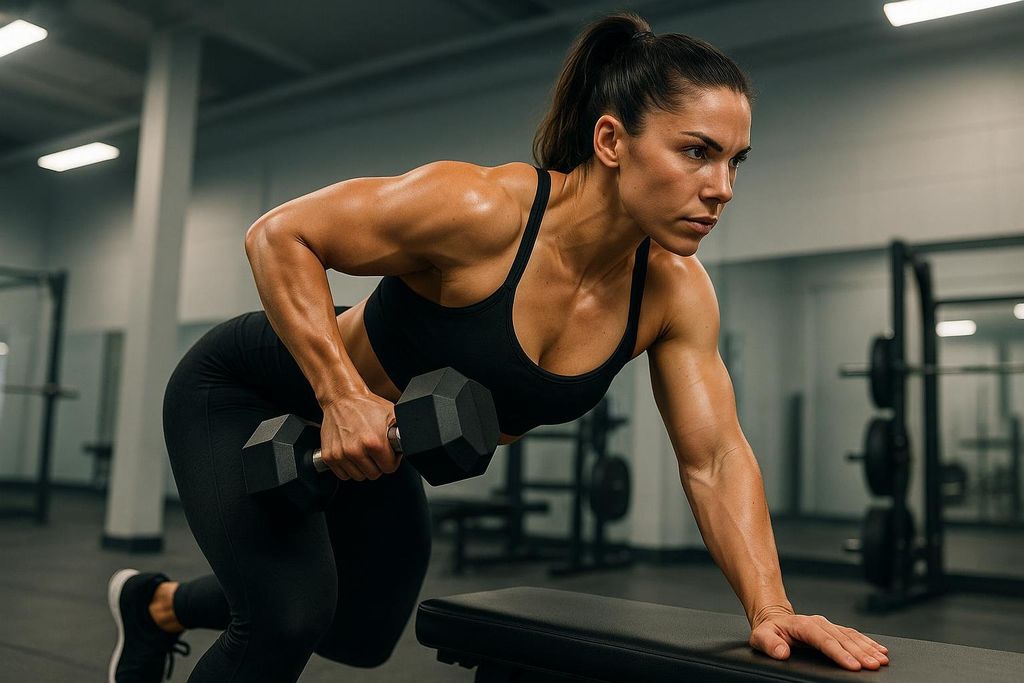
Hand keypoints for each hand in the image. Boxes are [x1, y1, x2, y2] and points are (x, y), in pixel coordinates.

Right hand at [318, 391, 399, 481]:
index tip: (388, 453)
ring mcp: (341, 454)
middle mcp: (356, 450)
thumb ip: (401, 432)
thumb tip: (411, 442)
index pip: (389, 468)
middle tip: (375, 452)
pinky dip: (349, 468)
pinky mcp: (329, 456)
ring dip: (363, 468)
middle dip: (377, 465)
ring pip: (359, 477)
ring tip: (363, 452)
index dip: (391, 460)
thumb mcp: (391, 414)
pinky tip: (352, 455)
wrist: (342, 398)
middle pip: (374, 474)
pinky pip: (343, 475)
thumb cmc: (366, 406)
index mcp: (374, 442)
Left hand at [749, 609, 888, 670]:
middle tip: (874, 666)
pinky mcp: (833, 629)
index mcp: (802, 625)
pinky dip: (868, 643)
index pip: (823, 640)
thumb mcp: (760, 637)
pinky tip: (880, 650)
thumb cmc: (768, 631)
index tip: (852, 665)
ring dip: (868, 648)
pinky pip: (853, 635)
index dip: (839, 653)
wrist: (773, 618)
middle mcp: (818, 623)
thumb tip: (782, 651)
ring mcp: (827, 625)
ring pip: (851, 636)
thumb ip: (769, 644)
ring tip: (882, 660)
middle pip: (842, 639)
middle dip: (860, 653)